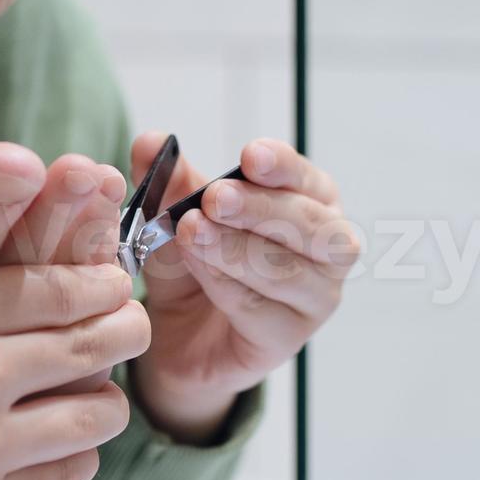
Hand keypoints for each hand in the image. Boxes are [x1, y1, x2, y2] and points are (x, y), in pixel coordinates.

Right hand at [0, 144, 145, 479]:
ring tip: (100, 393)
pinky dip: (75, 454)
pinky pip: (67, 473)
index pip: (59, 285)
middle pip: (93, 342)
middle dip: (126, 327)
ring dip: (106, 399)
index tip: (116, 281)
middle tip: (133, 326)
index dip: (102, 282)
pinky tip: (62, 442)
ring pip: (94, 414)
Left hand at [127, 133, 357, 441]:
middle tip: (213, 197)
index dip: (283, 167)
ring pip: (286, 270)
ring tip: (192, 230)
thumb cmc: (198, 263)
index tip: (251, 156)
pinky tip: (198, 267)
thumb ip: (168, 179)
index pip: (310, 181)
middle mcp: (328, 250)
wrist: (182, 333)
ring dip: (236, 248)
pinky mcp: (288, 338)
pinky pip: (261, 310)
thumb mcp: (178, 214)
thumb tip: (151, 141)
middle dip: (259, 208)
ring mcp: (315, 298)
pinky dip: (226, 285)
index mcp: (313, 204)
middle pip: (311, 226)